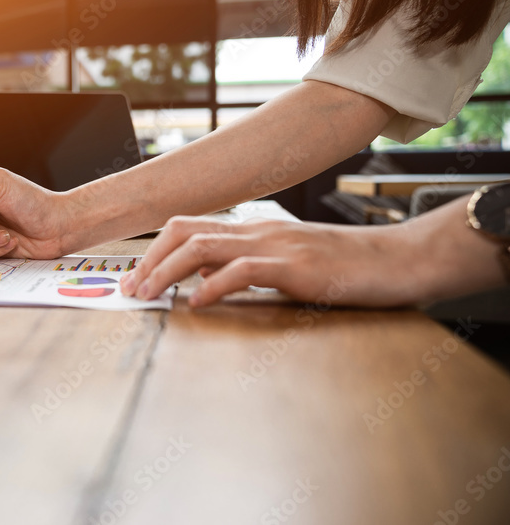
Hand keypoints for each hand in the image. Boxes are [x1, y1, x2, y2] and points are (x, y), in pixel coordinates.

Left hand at [119, 217, 430, 306]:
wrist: (399, 259)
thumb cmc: (346, 266)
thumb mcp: (287, 262)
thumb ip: (247, 266)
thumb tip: (203, 281)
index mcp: (252, 229)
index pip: (189, 227)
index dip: (154, 249)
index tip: (134, 275)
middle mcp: (257, 230)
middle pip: (184, 230)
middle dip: (148, 258)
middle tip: (130, 288)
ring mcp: (275, 245)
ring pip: (203, 245)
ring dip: (167, 270)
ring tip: (148, 294)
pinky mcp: (296, 266)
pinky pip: (243, 270)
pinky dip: (213, 285)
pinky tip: (196, 303)